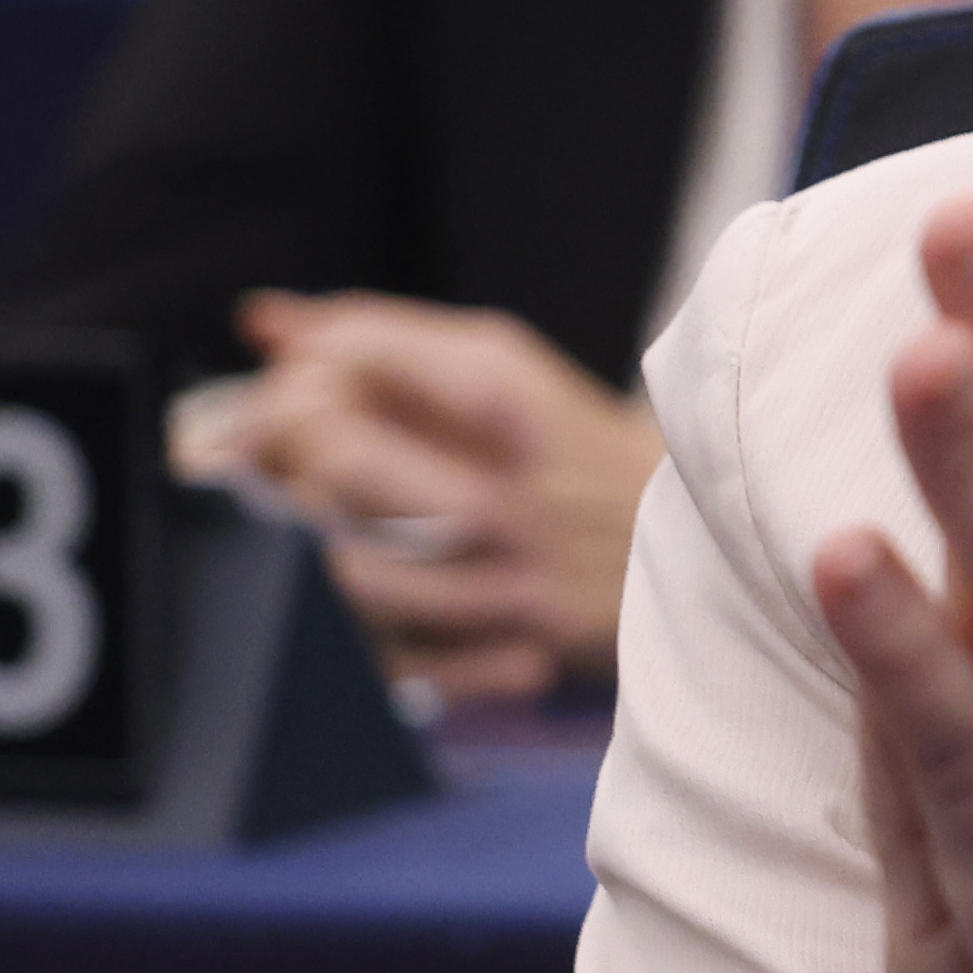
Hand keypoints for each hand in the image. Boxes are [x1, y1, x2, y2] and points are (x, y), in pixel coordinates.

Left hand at [173, 295, 663, 694]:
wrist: (709, 526)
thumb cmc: (575, 443)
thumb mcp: (496, 362)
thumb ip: (379, 336)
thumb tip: (263, 321)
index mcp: (495, 386)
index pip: (349, 355)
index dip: (288, 376)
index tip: (279, 398)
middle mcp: (501, 474)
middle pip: (336, 453)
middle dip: (286, 458)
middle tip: (279, 468)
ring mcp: (510, 562)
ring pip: (349, 566)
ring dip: (314, 552)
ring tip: (318, 536)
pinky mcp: (520, 633)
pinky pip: (400, 651)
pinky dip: (362, 635)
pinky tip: (359, 611)